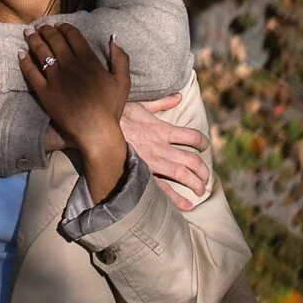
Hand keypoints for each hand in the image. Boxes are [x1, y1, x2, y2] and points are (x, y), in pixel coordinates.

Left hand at [19, 25, 130, 197]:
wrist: (95, 130)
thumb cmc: (110, 108)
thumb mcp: (123, 81)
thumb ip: (121, 58)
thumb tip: (114, 37)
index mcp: (88, 60)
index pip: (72, 36)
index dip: (64, 27)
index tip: (59, 26)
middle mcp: (70, 65)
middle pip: (54, 40)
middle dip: (46, 30)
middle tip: (40, 26)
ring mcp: (56, 78)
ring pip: (41, 52)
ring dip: (34, 40)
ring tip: (28, 33)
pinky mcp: (44, 92)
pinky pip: (31, 73)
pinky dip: (25, 61)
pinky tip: (21, 54)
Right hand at [120, 96, 210, 210]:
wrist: (96, 130)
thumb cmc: (117, 116)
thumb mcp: (141, 105)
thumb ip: (161, 103)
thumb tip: (178, 96)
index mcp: (162, 130)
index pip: (192, 136)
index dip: (202, 142)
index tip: (205, 146)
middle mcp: (161, 148)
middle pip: (192, 160)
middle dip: (203, 170)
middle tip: (206, 177)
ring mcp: (152, 163)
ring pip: (182, 175)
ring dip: (195, 183)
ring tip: (201, 190)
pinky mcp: (142, 174)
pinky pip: (163, 189)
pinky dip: (176, 199)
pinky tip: (188, 206)